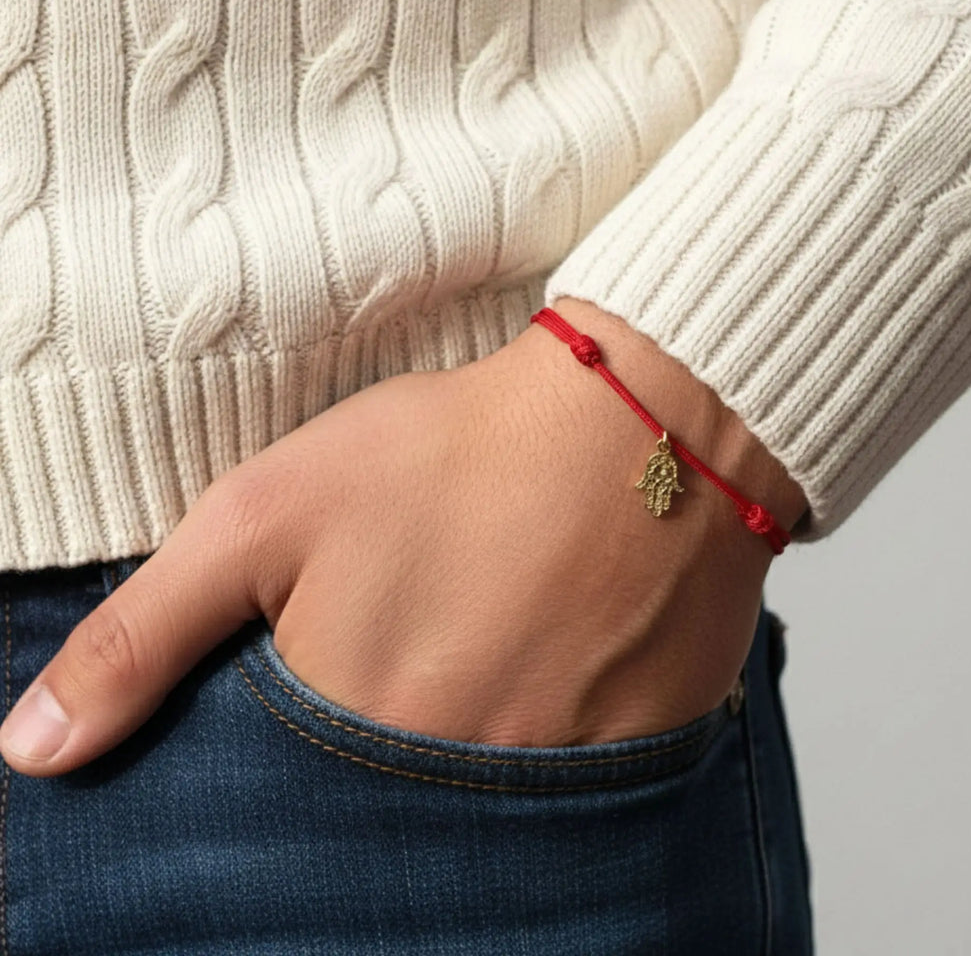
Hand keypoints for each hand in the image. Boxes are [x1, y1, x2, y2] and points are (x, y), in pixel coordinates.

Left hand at [0, 296, 806, 776]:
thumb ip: (143, 636)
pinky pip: (566, 792)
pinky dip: (542, 732)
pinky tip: (549, 655)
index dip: (291, 731)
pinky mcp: (635, 762)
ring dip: (466, 733)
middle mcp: (454, 785)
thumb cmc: (454, 454)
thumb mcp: (266, 514)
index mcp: (352, 735)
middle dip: (383, 731)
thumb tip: (32, 751)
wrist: (641, 428)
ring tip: (485, 638)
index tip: (333, 659)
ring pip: (473, 806)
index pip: (277, 806)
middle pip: (380, 809)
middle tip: (424, 635)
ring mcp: (556, 787)